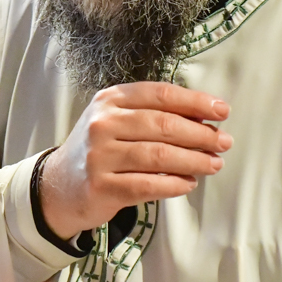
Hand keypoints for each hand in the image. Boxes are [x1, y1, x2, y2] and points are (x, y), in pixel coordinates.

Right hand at [40, 82, 230, 238]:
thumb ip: (152, 115)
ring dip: (193, 161)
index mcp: (109, 100)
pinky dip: (174, 185)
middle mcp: (102, 124)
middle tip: (224, 142)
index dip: (195, 102)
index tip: (222, 111)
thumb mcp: (116, 121)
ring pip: (158, 156)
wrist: (58, 186)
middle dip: (201, 134)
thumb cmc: (99, 150)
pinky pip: (147, 185)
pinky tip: (189, 183)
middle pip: (163, 125)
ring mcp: (99, 156)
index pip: (160, 94)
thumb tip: (204, 119)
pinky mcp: (101, 187)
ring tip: (214, 164)